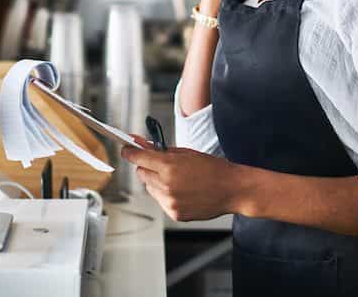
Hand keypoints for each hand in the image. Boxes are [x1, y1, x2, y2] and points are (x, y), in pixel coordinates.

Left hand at [121, 138, 247, 221]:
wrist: (231, 189)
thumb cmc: (213, 168)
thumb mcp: (186, 153)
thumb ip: (162, 150)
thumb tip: (143, 145)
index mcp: (169, 167)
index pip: (138, 158)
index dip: (130, 152)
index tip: (126, 150)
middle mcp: (166, 185)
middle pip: (141, 174)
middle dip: (147, 167)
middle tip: (160, 164)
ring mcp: (170, 201)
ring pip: (150, 188)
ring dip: (156, 182)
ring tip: (177, 180)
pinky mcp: (174, 213)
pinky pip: (161, 201)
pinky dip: (166, 195)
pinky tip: (182, 191)